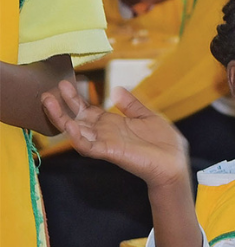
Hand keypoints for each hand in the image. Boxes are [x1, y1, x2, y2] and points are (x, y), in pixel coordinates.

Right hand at [41, 81, 189, 189]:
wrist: (175, 163)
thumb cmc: (164, 143)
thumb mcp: (148, 116)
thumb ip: (131, 104)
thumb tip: (117, 89)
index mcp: (112, 123)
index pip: (87, 110)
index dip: (74, 98)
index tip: (64, 84)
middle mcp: (105, 133)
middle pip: (76, 118)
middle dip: (60, 106)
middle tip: (47, 93)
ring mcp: (105, 142)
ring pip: (76, 131)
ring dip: (61, 118)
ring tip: (49, 102)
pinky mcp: (110, 152)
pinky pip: (88, 146)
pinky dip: (77, 137)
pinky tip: (69, 125)